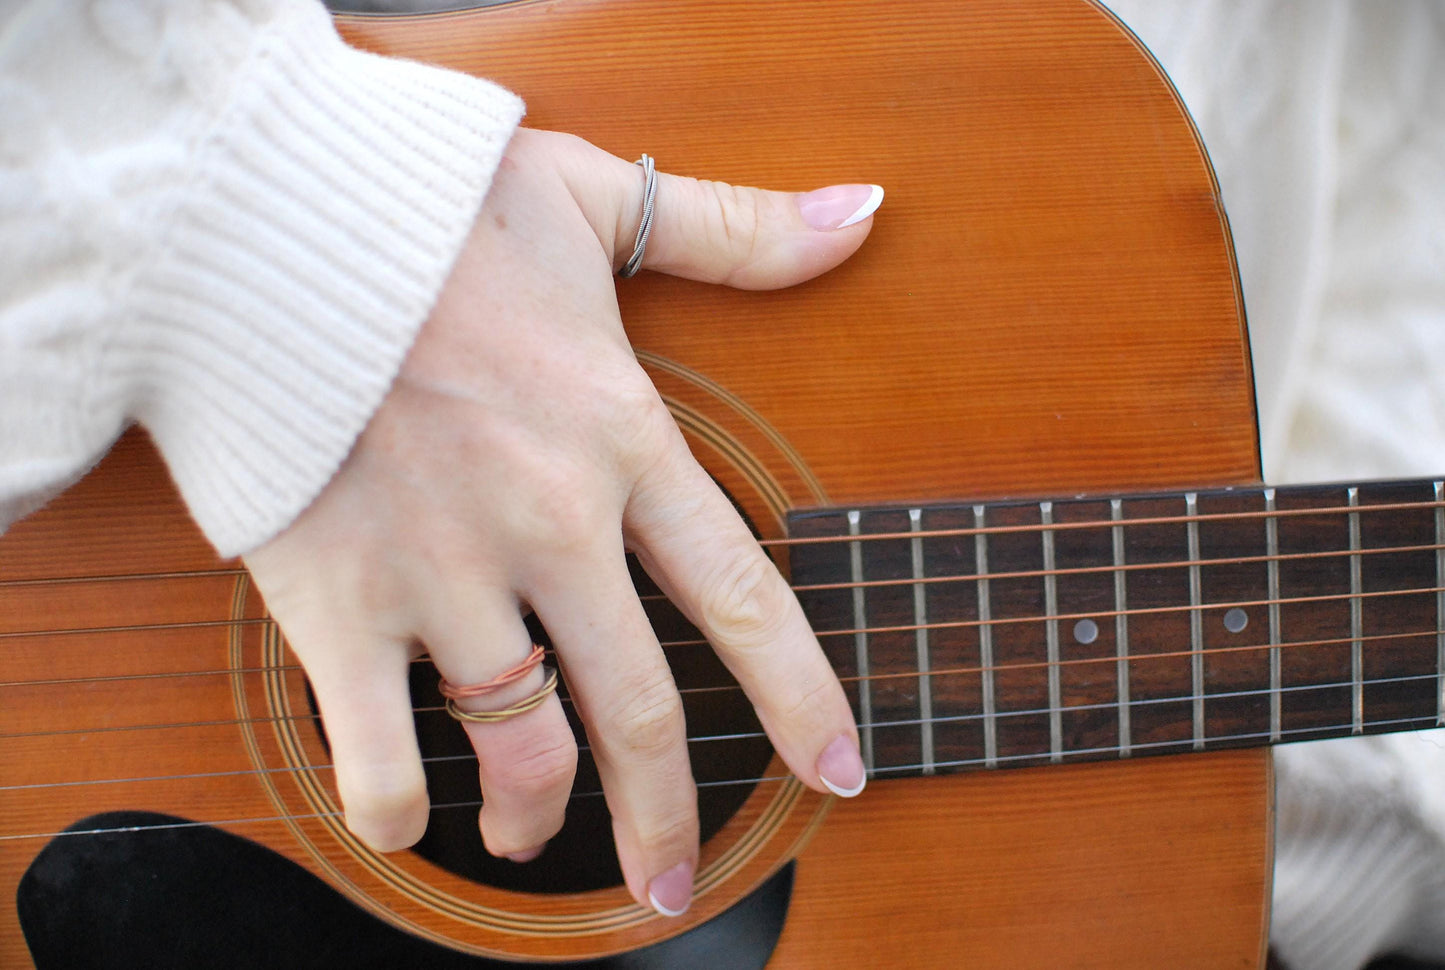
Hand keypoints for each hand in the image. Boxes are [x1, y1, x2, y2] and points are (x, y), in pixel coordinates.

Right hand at [243, 127, 879, 915]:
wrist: (254, 212)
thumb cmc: (426, 206)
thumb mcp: (596, 198)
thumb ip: (738, 230)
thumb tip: (864, 214)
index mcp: (621, 438)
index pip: (744, 598)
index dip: (801, 698)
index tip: (836, 773)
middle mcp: (550, 525)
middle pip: (642, 711)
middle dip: (667, 812)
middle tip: (674, 873)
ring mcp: (443, 575)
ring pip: (520, 749)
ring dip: (534, 817)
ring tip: (531, 839)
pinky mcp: (335, 603)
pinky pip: (376, 753)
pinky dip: (396, 810)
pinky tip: (408, 820)